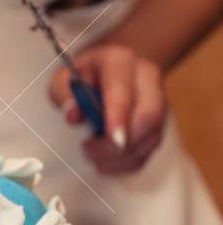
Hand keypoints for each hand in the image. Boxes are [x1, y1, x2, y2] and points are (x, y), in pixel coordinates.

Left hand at [49, 43, 166, 174]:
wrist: (112, 68)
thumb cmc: (85, 74)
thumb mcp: (65, 77)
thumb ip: (64, 94)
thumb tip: (73, 115)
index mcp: (120, 61)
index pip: (123, 89)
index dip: (120, 116)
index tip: (112, 139)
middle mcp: (146, 79)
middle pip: (148, 115)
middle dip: (120, 144)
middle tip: (90, 153)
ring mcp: (159, 102)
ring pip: (151, 136)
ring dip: (121, 157)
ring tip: (95, 157)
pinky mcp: (159, 123)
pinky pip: (149, 149)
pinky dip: (127, 163)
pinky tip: (108, 162)